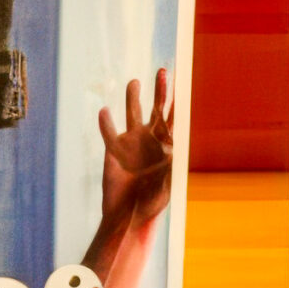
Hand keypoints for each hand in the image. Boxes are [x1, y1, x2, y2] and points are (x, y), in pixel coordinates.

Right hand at [97, 70, 174, 228]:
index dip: (179, 100)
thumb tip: (177, 149)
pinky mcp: (113, 151)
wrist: (129, 216)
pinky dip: (106, 123)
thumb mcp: (168, 182)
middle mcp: (150, 139)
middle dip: (160, 91)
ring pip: (132, 114)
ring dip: (133, 98)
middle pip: (156, 109)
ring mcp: (131, 143)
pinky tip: (104, 111)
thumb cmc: (153, 202)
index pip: (175, 117)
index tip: (184, 81)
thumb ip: (171, 164)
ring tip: (134, 82)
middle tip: (163, 71)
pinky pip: (108, 133)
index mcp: (168, 145)